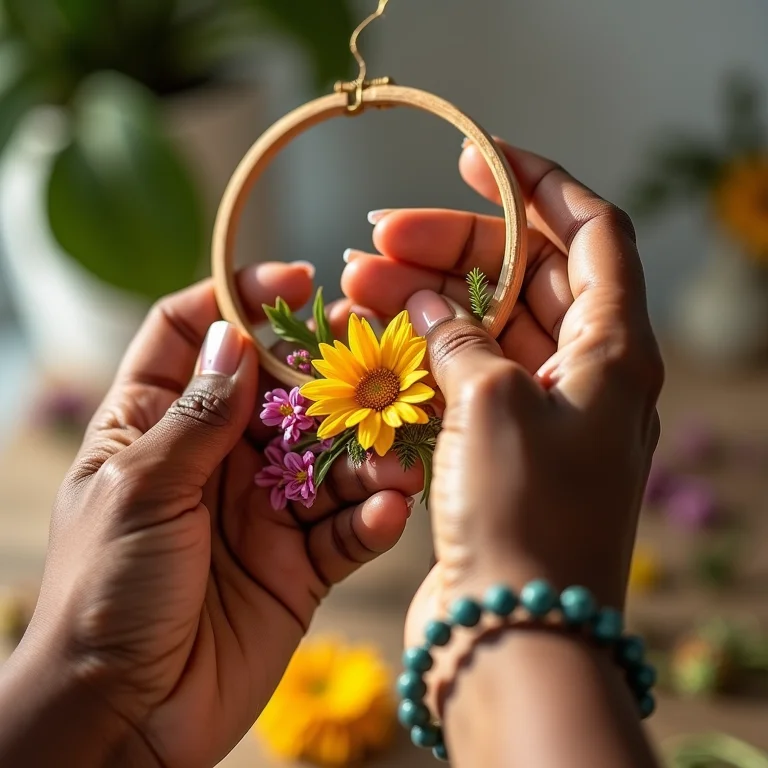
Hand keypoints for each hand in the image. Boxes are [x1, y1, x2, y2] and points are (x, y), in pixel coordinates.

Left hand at [2, 264, 420, 767]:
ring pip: (329, 458)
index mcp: (158, 426)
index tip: (297, 281)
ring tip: (399, 456)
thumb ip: (198, 416)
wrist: (124, 716)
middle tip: (381, 358)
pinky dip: (373, 518)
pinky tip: (389, 512)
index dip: (240, 299)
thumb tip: (237, 335)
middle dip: (329, 373)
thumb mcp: (142, 490)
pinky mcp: (301, 562)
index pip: (194, 335)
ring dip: (368, 453)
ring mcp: (264, 508)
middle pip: (282, 391)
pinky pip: (348, 528)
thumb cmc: (106, 593)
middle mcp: (218, 458)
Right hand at [341, 140, 662, 625]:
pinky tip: (371, 336)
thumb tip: (422, 297)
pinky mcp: (498, 447)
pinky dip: (421, 353)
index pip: (593, 233)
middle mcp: (586, 376)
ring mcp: (540, 412)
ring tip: (356, 278)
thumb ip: (458, 336)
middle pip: (525, 277)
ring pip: (484, 327)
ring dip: (425, 299)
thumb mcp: (493, 403)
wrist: (513, 636)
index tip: (475, 159)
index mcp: (615, 351)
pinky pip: (462, 376)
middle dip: (454, 248)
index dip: (538, 187)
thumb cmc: (524, 519)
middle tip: (377, 237)